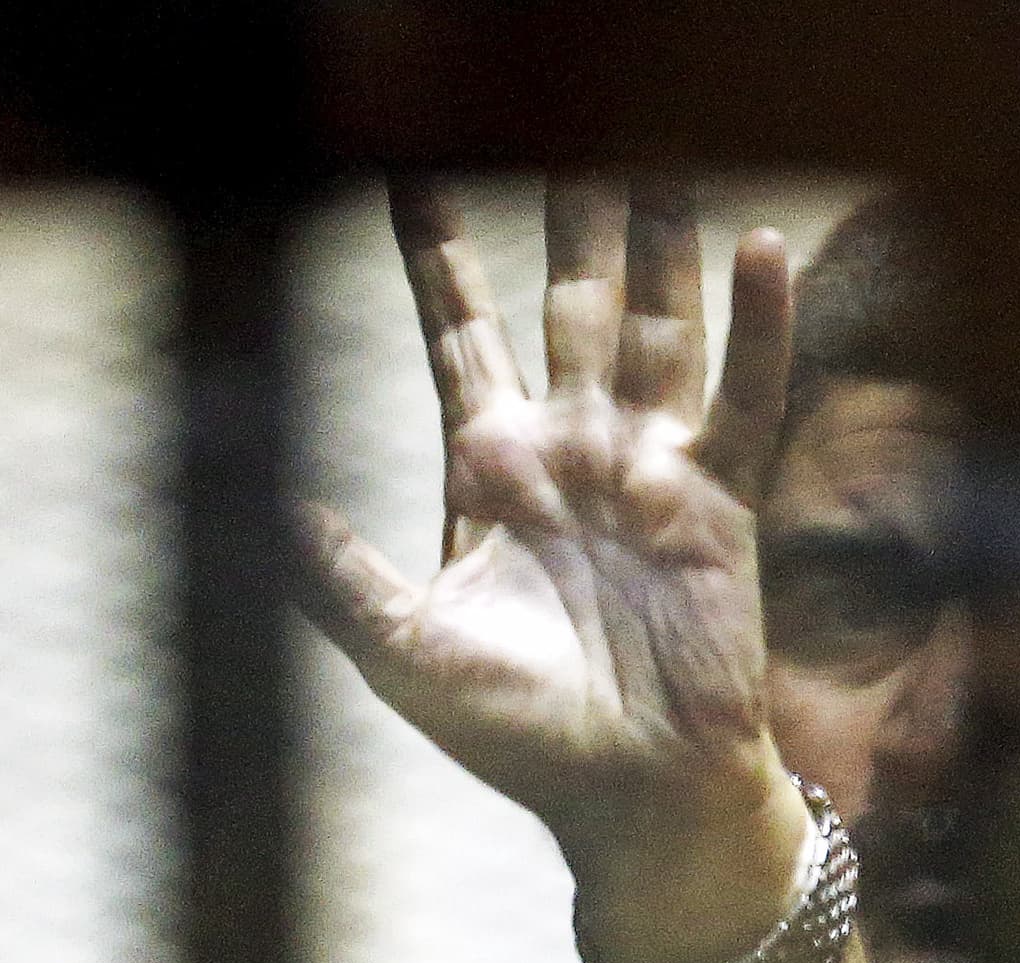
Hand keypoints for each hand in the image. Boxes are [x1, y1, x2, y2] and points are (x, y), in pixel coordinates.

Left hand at [301, 179, 812, 962]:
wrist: (629, 792)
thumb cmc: (517, 733)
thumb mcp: (404, 648)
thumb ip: (335, 574)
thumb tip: (260, 503)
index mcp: (490, 469)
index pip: (458, 335)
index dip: (438, 259)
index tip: (406, 170)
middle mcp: (572, 446)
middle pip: (565, 301)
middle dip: (562, 215)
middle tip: (564, 114)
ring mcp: (652, 461)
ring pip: (654, 319)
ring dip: (656, 238)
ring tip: (662, 142)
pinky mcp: (722, 494)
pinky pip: (745, 390)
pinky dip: (756, 322)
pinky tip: (759, 244)